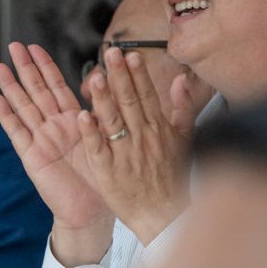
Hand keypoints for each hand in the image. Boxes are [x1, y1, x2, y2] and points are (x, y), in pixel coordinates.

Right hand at [0, 42, 113, 263]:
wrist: (92, 211)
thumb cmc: (103, 179)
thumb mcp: (108, 139)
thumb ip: (103, 112)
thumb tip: (106, 82)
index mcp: (73, 121)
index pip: (56, 86)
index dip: (45, 66)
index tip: (35, 46)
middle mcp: (53, 127)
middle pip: (35, 92)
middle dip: (25, 68)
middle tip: (13, 46)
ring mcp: (40, 141)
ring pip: (23, 107)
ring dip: (11, 87)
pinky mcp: (32, 157)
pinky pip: (17, 133)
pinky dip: (7, 116)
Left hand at [79, 47, 193, 245]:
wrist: (164, 214)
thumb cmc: (172, 177)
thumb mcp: (184, 140)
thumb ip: (181, 108)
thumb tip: (182, 80)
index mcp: (158, 128)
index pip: (145, 95)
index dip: (136, 74)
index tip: (128, 54)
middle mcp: (142, 137)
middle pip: (129, 102)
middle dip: (119, 76)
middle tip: (110, 53)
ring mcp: (125, 154)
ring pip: (113, 121)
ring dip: (104, 99)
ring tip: (94, 78)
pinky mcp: (109, 172)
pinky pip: (99, 149)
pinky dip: (91, 133)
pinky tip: (82, 117)